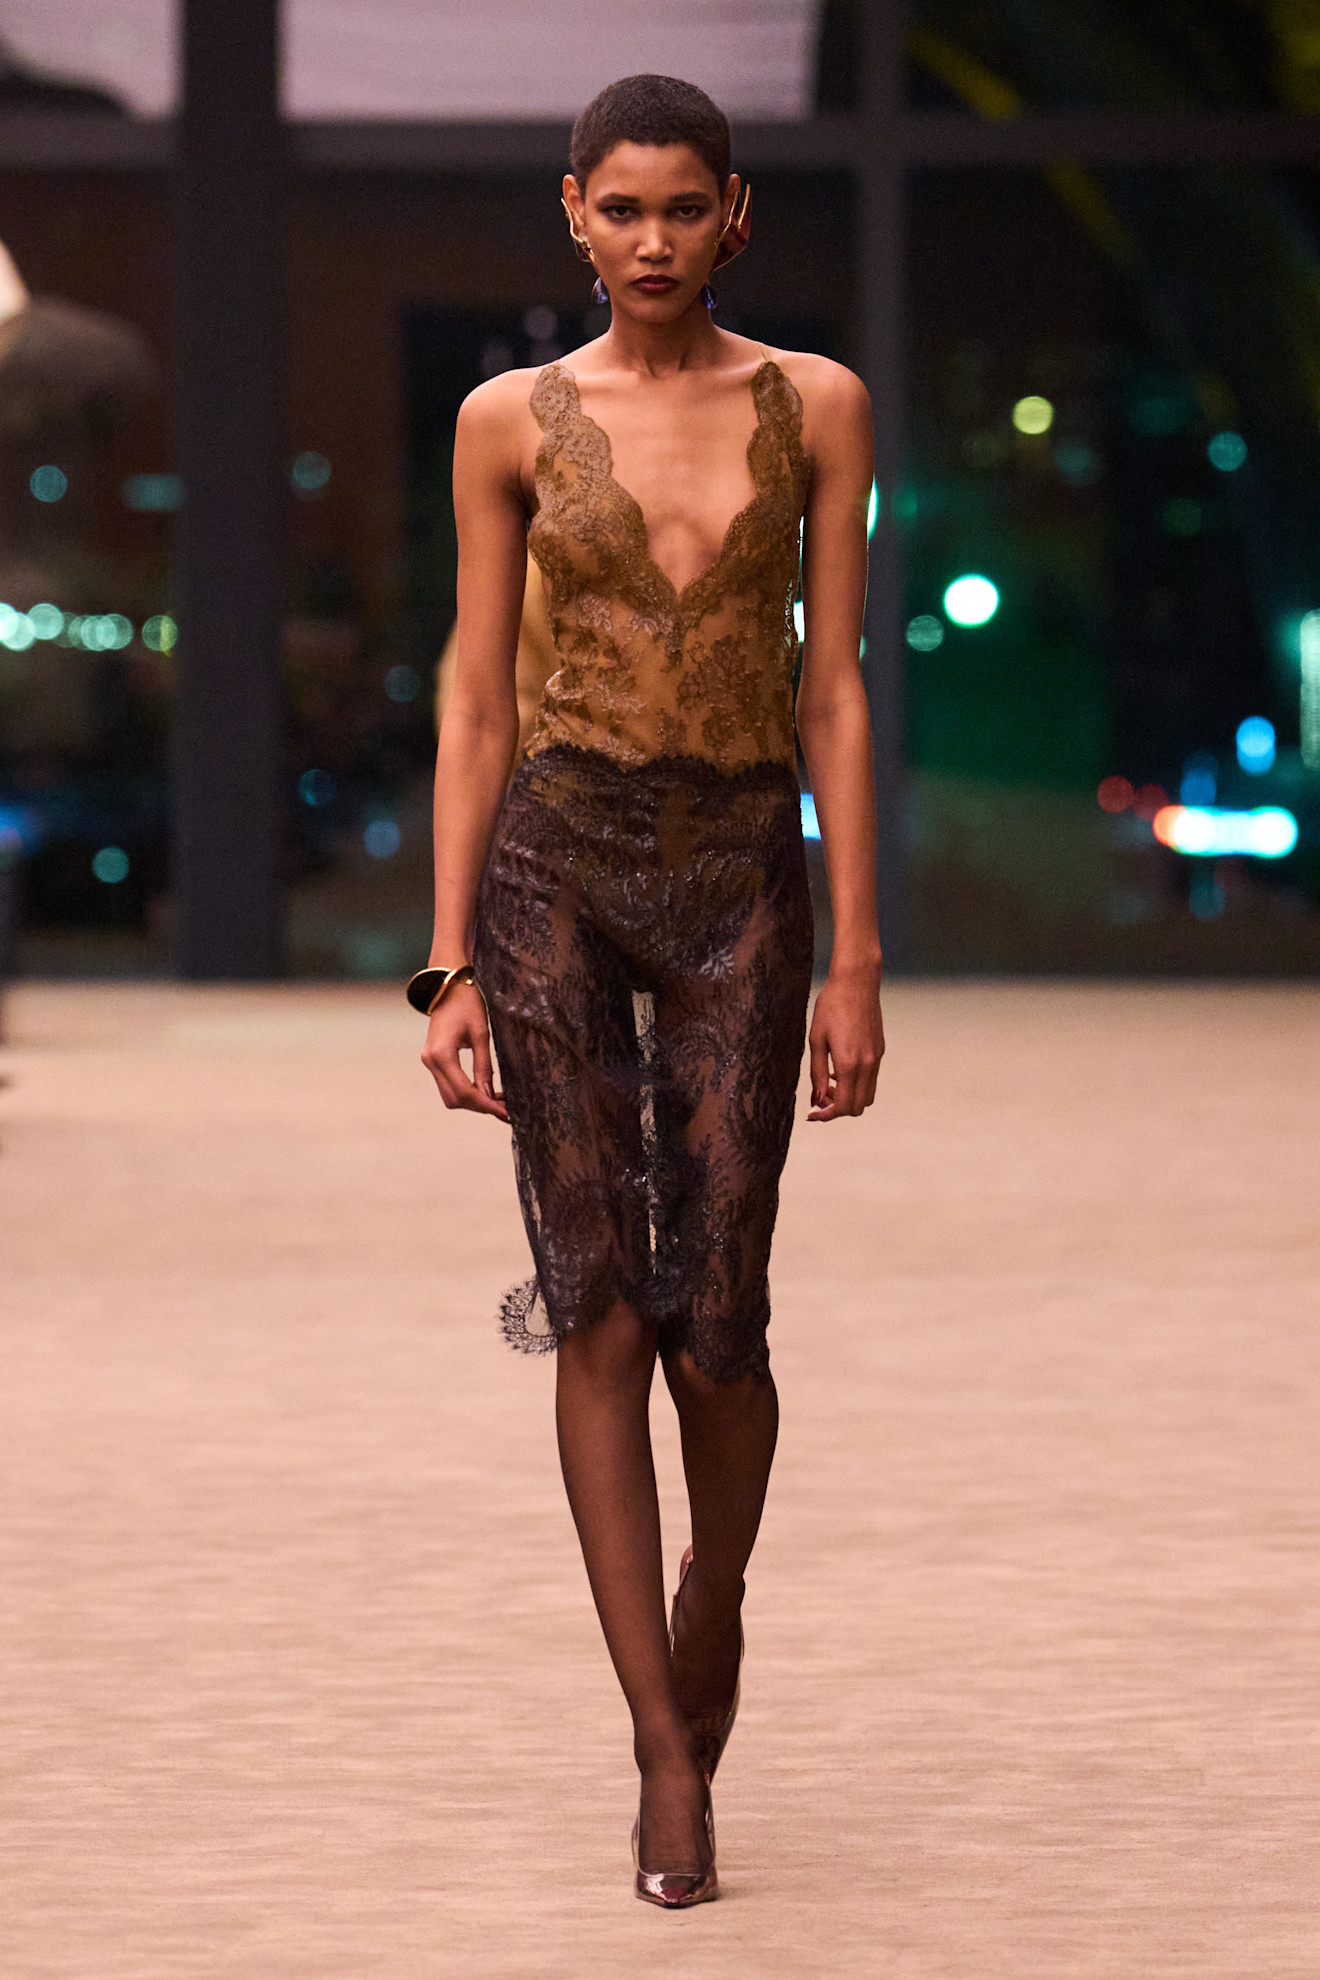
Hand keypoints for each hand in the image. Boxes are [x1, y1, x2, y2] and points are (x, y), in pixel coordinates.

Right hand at [421, 982, 507, 1120]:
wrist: (447, 988)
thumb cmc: (467, 1004)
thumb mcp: (481, 1033)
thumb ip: (484, 1066)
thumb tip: (490, 1095)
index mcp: (442, 1054)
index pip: (464, 1091)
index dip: (486, 1105)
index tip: (505, 1113)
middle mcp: (431, 1061)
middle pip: (455, 1099)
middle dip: (480, 1106)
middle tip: (505, 1109)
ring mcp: (429, 1062)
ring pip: (450, 1096)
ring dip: (473, 1102)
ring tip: (498, 1101)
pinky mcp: (433, 1061)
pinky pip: (448, 1085)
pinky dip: (466, 1092)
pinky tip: (485, 1091)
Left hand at [807, 964, 883, 1120]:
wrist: (856, 982)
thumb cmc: (830, 1007)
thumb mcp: (816, 1040)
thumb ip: (817, 1073)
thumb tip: (817, 1099)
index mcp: (849, 1064)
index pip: (843, 1107)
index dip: (826, 1115)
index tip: (812, 1113)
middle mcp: (867, 1065)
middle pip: (858, 1107)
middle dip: (838, 1109)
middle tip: (819, 1097)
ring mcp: (876, 1058)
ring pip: (868, 1096)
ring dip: (849, 1097)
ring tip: (830, 1082)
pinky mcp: (880, 1050)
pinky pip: (871, 1079)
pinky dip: (857, 1084)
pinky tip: (840, 1068)